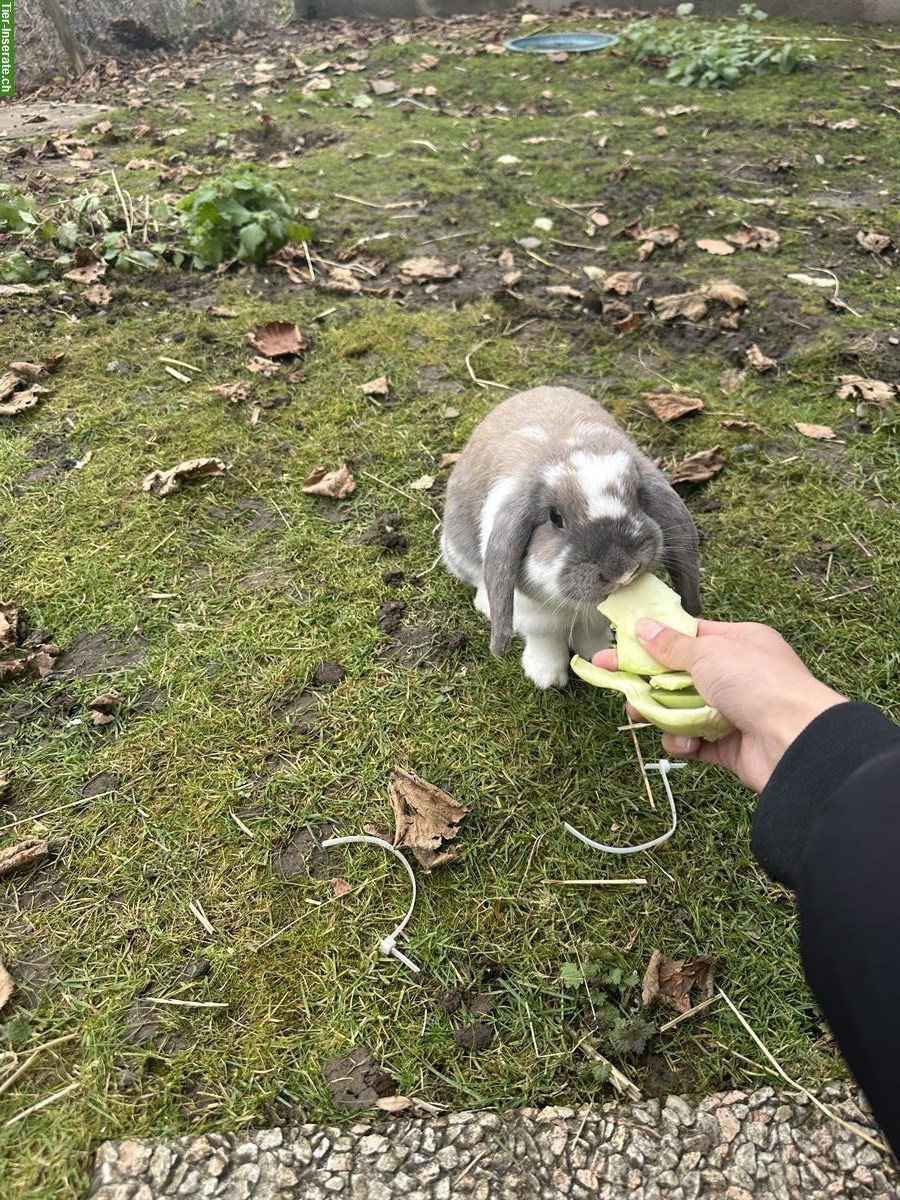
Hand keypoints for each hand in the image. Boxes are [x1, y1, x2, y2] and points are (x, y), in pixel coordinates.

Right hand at [592, 619, 845, 791]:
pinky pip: (694, 741)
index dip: (654, 641)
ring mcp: (734, 711)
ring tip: (639, 714)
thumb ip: (670, 644)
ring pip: (681, 710)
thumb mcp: (708, 651)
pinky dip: (684, 742)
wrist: (793, 740)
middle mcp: (738, 675)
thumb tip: (642, 627)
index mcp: (740, 642)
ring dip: (660, 713)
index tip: (620, 647)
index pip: (690, 636)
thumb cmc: (758, 683)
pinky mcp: (730, 746)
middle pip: (680, 676)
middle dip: (648, 682)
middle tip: (616, 684)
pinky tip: (685, 742)